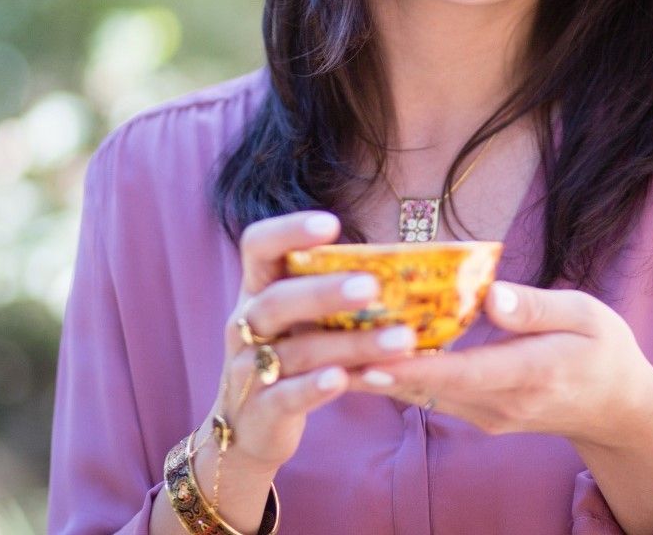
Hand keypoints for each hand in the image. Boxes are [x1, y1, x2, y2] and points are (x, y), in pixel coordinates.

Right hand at [215, 212, 419, 473]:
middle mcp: (245, 325)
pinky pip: (286, 397)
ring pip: (296, 352)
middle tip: (373, 286)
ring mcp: (247, 370)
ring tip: (400, 340)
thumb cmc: (289, 357)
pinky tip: (345, 380)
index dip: (288, 230)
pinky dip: (316, 388)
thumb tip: (407, 269)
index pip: (258, 246)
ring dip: (350, 345)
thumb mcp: (301, 319)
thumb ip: (335, 293)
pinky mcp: (260, 412)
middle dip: (324, 292)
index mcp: (257, 289)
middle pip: (277, 300)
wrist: (250, 428)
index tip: (332, 224)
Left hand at [348, 280, 652, 450]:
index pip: (461, 372)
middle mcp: (501, 403)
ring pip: (423, 394)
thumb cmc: (605, 350)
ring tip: (332, 342)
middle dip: (377, 366)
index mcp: (530, 374)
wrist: (618, 408)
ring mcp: (488, 414)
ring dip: (380, 371)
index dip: (412, 364)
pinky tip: (366, 350)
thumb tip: (491, 295)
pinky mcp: (479, 414)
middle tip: (327, 342)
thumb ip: (537, 307)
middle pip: (428, 387)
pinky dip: (399, 374)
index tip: (368, 352)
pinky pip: (432, 394)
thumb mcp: (586, 316)